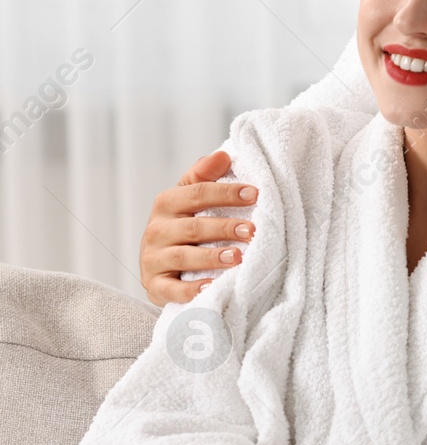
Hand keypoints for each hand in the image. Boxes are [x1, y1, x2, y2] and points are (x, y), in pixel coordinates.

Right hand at [140, 152, 259, 306]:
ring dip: (212, 257)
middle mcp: (156, 230)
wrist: (161, 266)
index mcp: (167, 204)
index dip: (226, 192)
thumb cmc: (184, 227)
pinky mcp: (155, 286)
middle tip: (252, 230)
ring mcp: (153, 259)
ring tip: (238, 257)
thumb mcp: (191, 200)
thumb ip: (204, 177)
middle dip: (224, 227)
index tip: (255, 194)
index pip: (196, 193)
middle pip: (192, 227)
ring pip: (183, 257)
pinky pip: (173, 290)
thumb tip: (223, 155)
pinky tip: (214, 286)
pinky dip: (193, 289)